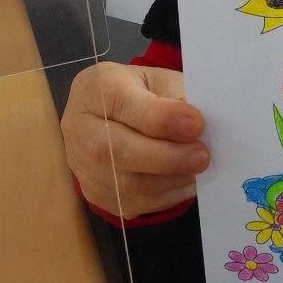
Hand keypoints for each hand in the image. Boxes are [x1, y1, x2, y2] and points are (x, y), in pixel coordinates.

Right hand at [61, 62, 209, 217]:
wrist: (111, 114)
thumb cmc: (141, 93)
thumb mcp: (159, 80)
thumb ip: (178, 97)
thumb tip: (200, 127)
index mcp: (95, 87)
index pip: (121, 102)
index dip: (161, 118)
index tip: (196, 125)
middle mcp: (80, 127)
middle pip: (118, 150)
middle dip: (167, 156)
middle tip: (202, 156)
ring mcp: (83, 165)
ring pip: (127, 184)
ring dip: (170, 179)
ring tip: (197, 168)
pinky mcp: (96, 193)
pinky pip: (134, 203)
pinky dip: (166, 196)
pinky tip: (185, 181)